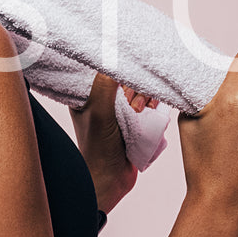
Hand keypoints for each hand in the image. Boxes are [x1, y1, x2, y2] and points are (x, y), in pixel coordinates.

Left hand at [68, 72, 148, 214]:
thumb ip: (105, 85)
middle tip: (133, 102)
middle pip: (124, 74)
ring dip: (145, 93)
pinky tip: (152, 109)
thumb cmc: (98, 148)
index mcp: (85, 92)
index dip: (117, 63)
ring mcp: (118, 107)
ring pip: (138, 86)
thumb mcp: (100, 113)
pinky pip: (147, 100)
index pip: (102, 65)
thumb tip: (115, 56)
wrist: (111, 180)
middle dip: (134, 84)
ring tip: (142, 109)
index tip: (131, 62)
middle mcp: (100, 97)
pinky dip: (152, 102)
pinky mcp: (133, 118)